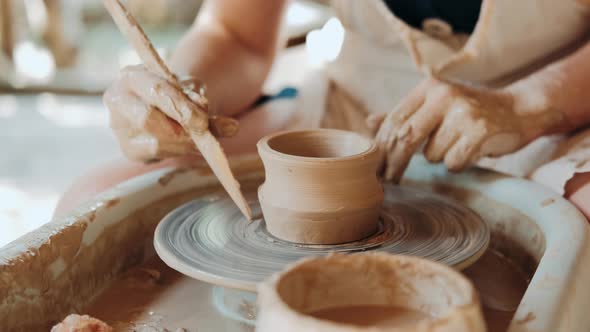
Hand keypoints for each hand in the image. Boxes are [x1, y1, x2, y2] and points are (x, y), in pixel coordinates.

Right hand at [104, 65, 210, 160]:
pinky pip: (157, 155)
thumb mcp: (188, 86)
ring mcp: (119, 127)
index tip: (202, 120)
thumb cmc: (176, 91)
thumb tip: (200, 106)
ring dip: (184, 143)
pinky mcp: (128, 149)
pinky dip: (178, 151)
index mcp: (131, 76)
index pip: (155, 89)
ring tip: (201, 138)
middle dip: (180, 129)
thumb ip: (193, 95)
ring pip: (155, 142)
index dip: (180, 105)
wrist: (165, 105)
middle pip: (147, 118)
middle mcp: (118, 100)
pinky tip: (189, 144)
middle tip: (202, 132)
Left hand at [374, 78, 565, 181]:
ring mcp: (463, 112)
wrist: (520, 109)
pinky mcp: (480, 131)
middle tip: (388, 180)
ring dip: (439, 158)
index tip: (374, 167)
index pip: (395, 120)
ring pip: (431, 154)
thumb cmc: (471, 111)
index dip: (381, 146)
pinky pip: (453, 162)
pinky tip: (469, 151)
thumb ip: (405, 115)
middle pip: (406, 137)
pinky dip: (457, 164)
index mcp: (429, 87)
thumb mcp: (436, 107)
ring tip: (456, 145)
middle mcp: (444, 95)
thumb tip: (369, 122)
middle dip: (394, 163)